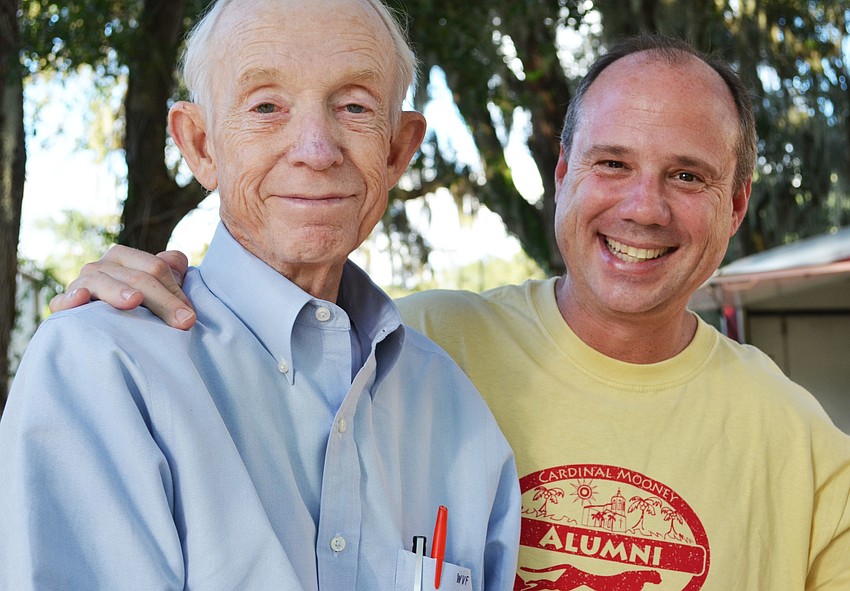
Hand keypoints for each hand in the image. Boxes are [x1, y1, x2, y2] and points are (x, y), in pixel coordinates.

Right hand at [49, 245, 196, 329]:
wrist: (101, 321)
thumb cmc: (138, 303)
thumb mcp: (157, 285)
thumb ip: (172, 271)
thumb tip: (179, 262)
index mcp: (124, 257)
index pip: (156, 268)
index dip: (175, 292)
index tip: (190, 317)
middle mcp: (102, 266)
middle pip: (136, 278)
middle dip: (163, 301)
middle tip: (184, 322)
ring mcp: (81, 283)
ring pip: (102, 282)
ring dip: (118, 291)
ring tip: (135, 300)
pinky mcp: (65, 304)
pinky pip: (64, 300)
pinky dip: (71, 298)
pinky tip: (82, 299)